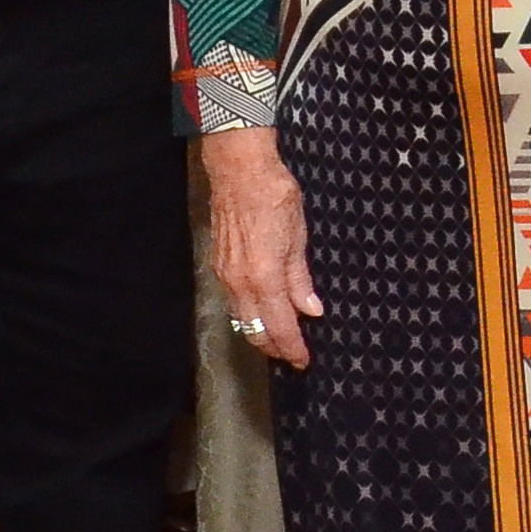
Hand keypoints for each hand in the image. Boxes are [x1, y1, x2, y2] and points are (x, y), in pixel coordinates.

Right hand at [201, 129, 323, 368]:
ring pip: (241, 317)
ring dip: (259, 332)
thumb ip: (300, 278)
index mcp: (265, 278)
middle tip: (291, 355)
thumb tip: (311, 309)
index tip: (302, 361)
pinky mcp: (219, 265)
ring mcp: (225, 275)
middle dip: (273, 347)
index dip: (291, 348)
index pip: (279, 326)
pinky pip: (234, 301)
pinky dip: (249, 313)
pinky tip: (262, 310)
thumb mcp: (297, 237)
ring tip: (278, 338)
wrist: (238, 170)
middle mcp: (240, 283)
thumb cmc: (274, 196)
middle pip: (255, 329)